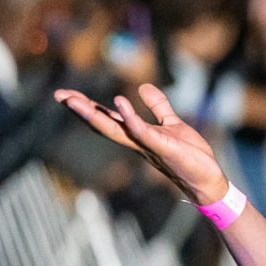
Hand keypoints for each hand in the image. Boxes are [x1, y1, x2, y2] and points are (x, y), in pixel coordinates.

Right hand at [53, 82, 228, 203]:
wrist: (206, 178)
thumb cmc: (189, 155)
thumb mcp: (172, 124)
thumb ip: (158, 106)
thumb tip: (142, 86)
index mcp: (137, 134)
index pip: (107, 118)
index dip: (88, 106)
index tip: (66, 95)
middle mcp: (136, 141)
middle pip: (102, 123)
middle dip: (81, 110)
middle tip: (59, 95)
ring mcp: (147, 145)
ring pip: (114, 129)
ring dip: (94, 115)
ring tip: (74, 100)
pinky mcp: (162, 147)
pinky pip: (142, 131)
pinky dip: (130, 117)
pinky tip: (119, 102)